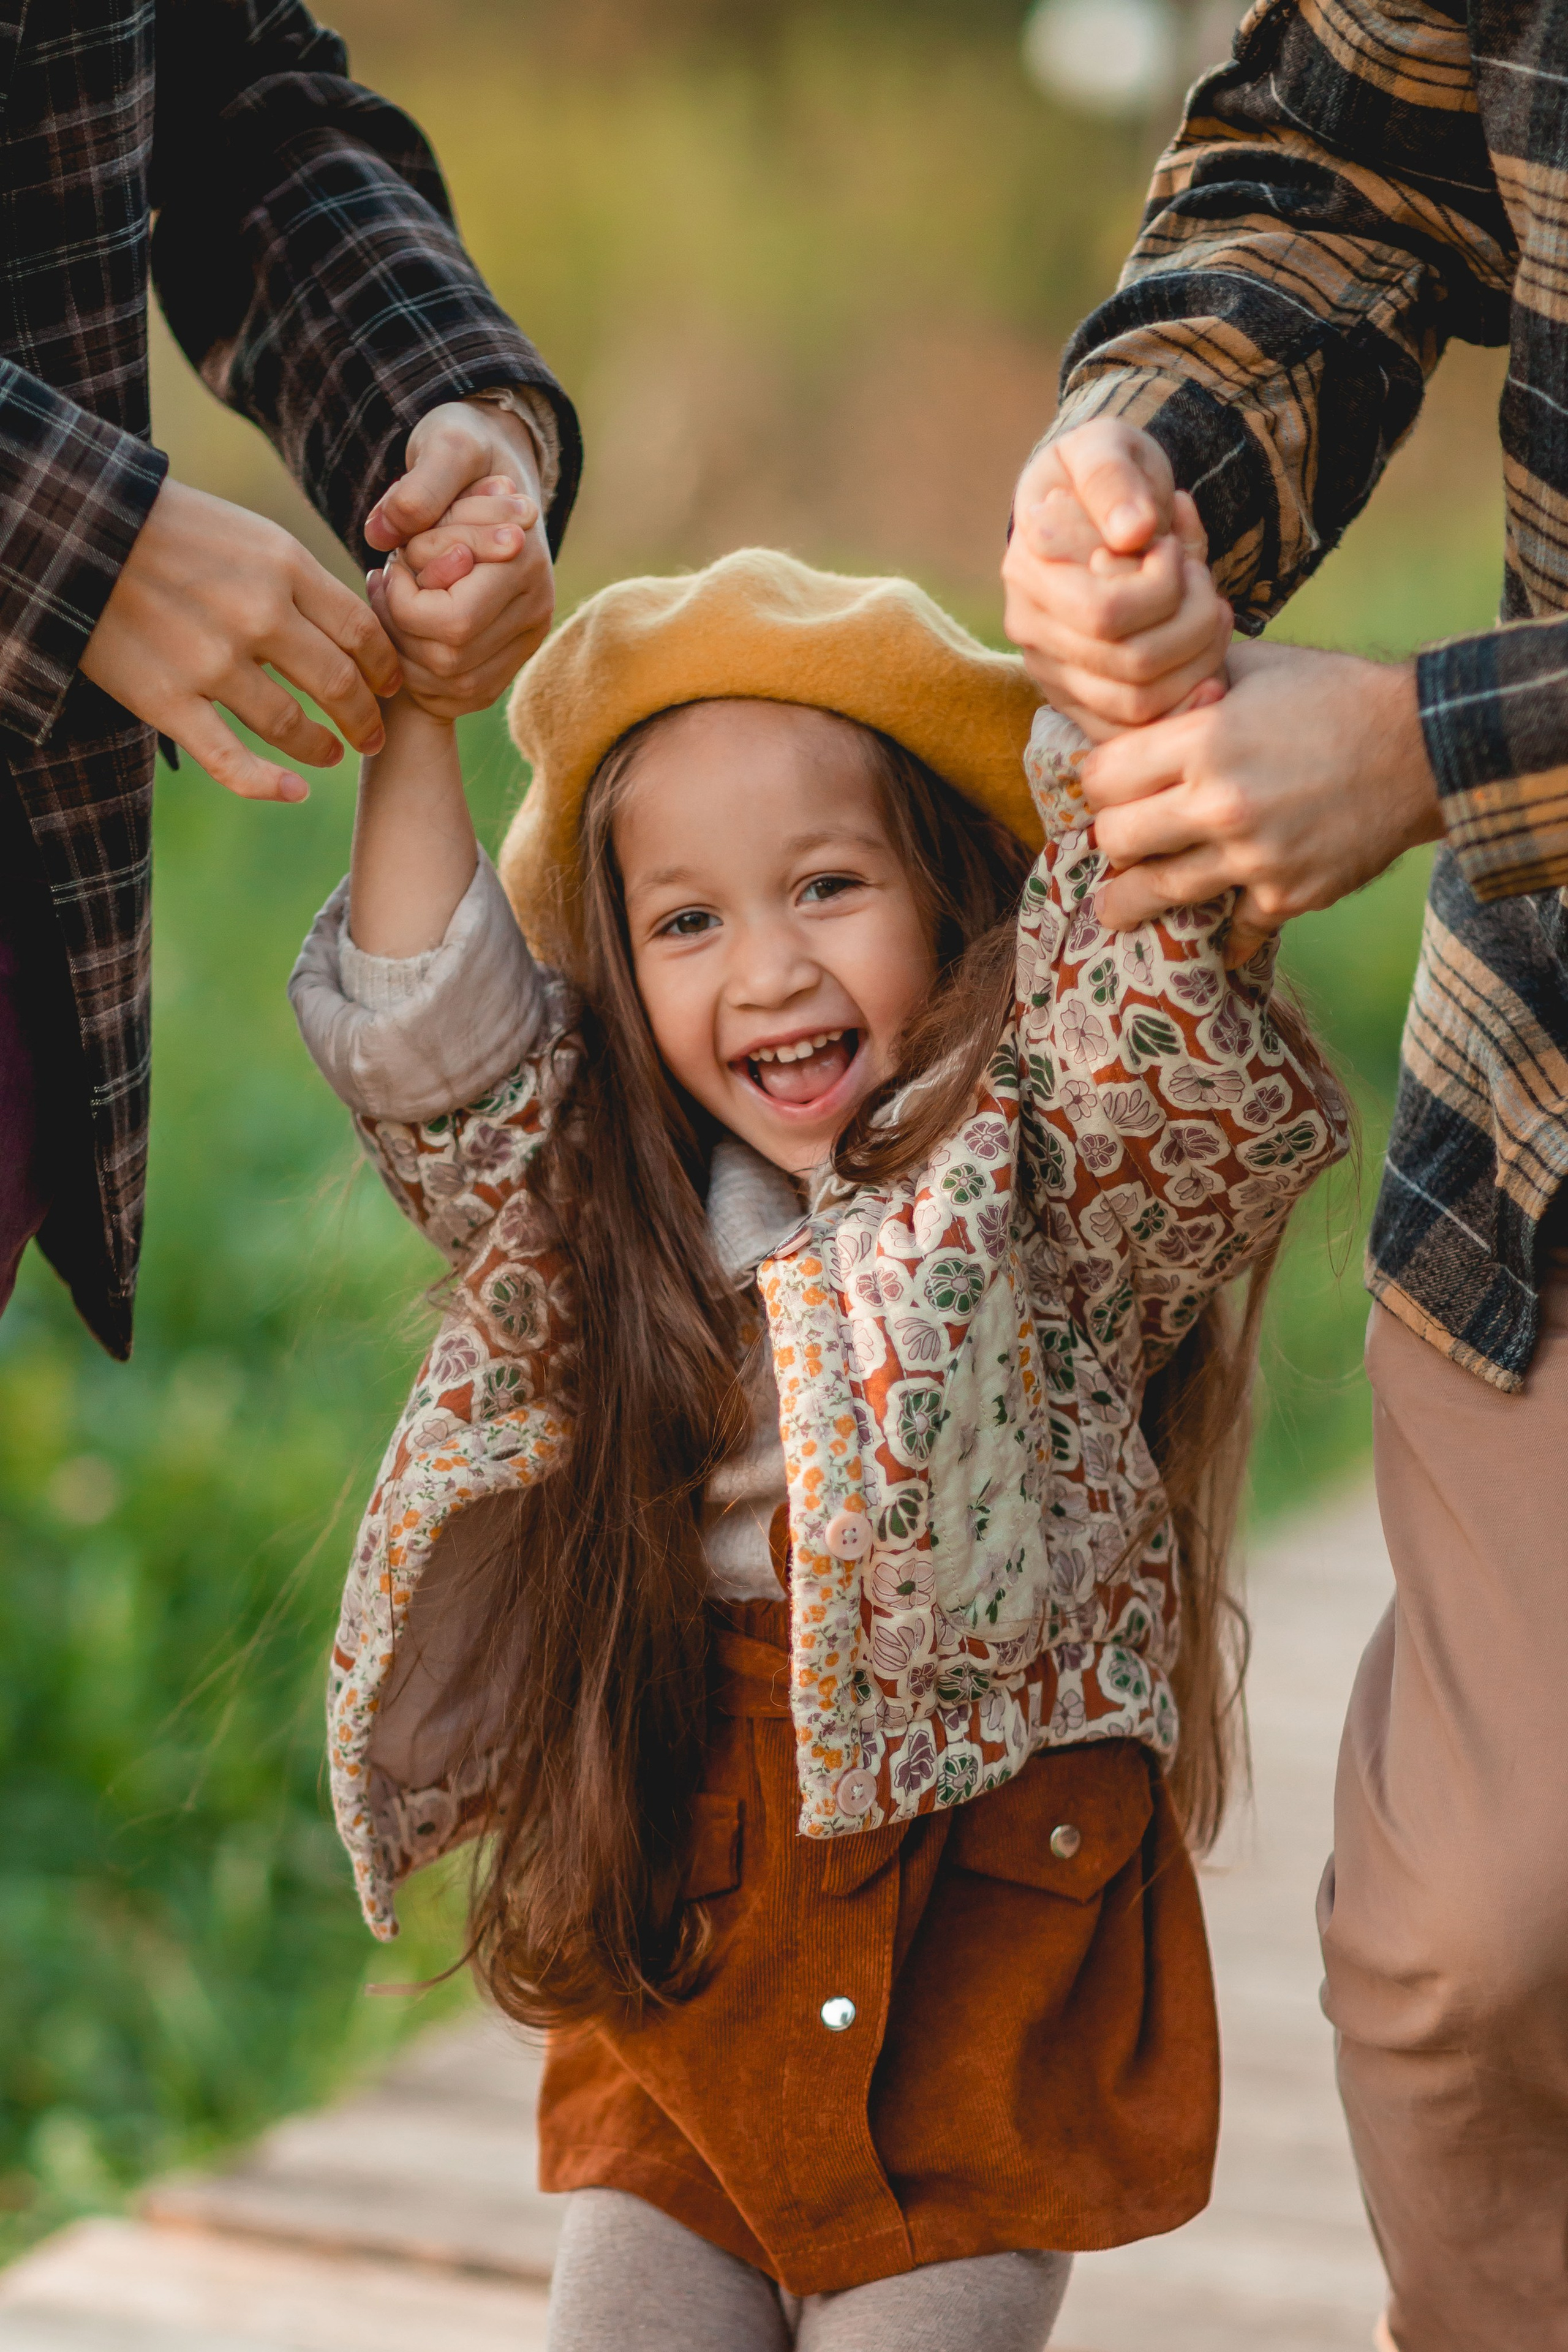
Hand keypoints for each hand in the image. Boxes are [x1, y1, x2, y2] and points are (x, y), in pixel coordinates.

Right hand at [79, 478, 398, 801]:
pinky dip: (268, 785)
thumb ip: (296, 580)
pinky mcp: (168, 701)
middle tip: (375, 735)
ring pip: (292, 727)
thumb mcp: (248, 534)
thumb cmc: (170, 529)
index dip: (385, 668)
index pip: (361, 632)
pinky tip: (294, 792)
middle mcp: (258, 615)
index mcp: (284, 566)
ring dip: (323, 747)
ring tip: (332, 752)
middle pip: (339, 684)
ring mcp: (212, 662)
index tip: (390, 686)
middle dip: (367, 717)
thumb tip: (347, 629)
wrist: (79, 530)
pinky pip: (232, 761)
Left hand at [364, 398, 554, 716]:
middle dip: (402, 617)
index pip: (452, 618)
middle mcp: (536, 610)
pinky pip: (452, 691)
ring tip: (400, 589)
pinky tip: (410, 617)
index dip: (406, 588)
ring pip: (446, 678)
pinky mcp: (506, 661)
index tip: (405, 546)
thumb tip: (383, 535)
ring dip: (404, 637)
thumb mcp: (445, 445)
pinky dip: (416, 660)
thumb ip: (420, 486)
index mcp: (527, 563)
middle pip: (448, 655)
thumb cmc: (462, 459)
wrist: (485, 473)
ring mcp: (524, 641)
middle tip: (394, 572)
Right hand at [1002, 419, 1231, 736]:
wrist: (1101, 506)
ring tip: (1210, 612)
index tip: (1171, 545)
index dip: (1163, 585)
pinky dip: (1183, 707)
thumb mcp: (1107, 445)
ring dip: (1198, 660)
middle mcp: (1029, 628)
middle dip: (1194, 623)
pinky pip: (1133, 733)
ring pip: (1140, 705)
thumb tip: (1131, 532)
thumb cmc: (1107, 473)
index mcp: (1029, 568)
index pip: (1106, 612)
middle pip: (1132, 664)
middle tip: (1205, 582)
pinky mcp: (1078, 701)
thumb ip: (1114, 478)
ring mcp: (1051, 671)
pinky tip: (1211, 673)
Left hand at [1081, 640, 1443, 954]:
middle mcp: (1219, 804)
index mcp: (1202, 740)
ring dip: (1133, 901)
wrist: (1426, 747)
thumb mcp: (1260, 666)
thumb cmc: (1339, 696)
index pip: (1101, 778)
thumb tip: (1142, 691)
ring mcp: (1252, 857)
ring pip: (1157, 893)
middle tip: (1119, 840)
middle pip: (1116, 840)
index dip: (1097, 782)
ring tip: (1115, 911)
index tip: (1106, 789)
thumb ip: (1194, 680)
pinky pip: (1232, 927)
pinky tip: (1211, 937)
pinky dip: (1223, 930)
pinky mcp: (1287, 894)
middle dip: (1113, 838)